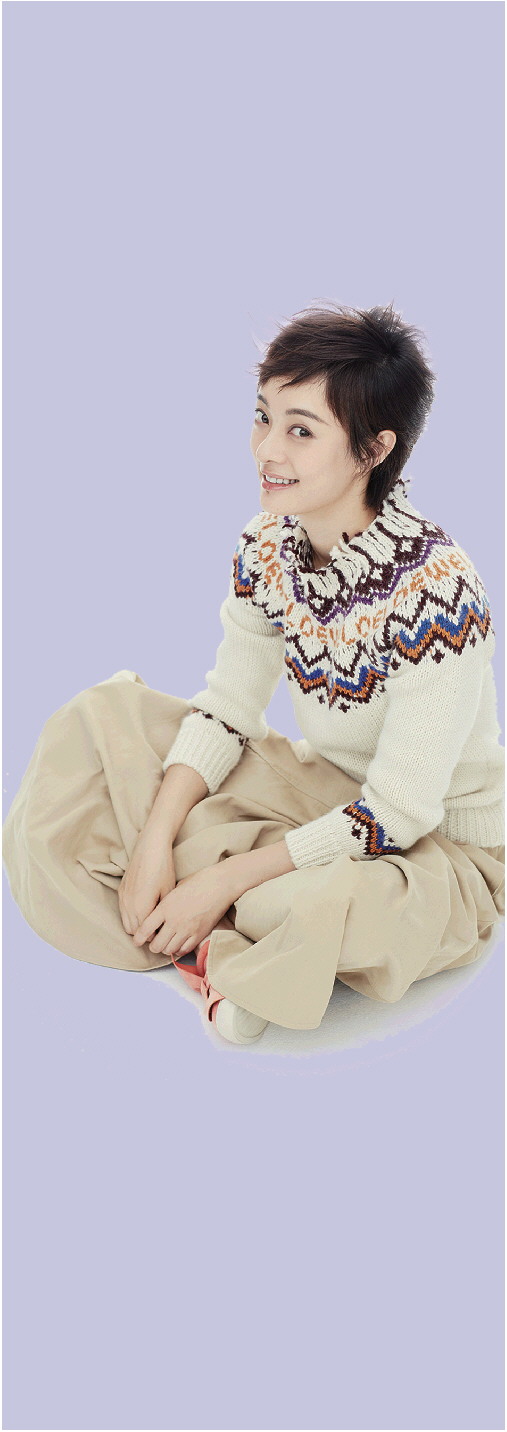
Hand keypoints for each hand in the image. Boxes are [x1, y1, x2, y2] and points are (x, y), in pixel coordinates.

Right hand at [118, 821, 176, 936]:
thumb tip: (165, 927)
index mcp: (141, 908)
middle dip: (145, 933)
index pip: (145, 933)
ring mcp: (122, 897)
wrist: (150, 846)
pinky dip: (131, 916)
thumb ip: (163, 913)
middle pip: (133, 931)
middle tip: (159, 929)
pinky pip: (123, 911)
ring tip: (152, 920)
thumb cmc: (163, 868)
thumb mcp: (168, 893)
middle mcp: (128, 905)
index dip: (156, 935)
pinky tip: (143, 910)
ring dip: (136, 925)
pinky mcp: (121, 890)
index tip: (165, 932)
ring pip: (126, 923)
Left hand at [131, 862, 234, 958]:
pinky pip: (184, 950)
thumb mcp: (174, 889)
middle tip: (153, 942)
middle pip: (156, 945)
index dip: (138, 938)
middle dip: (152, 946)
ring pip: (169, 950)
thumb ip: (165, 905)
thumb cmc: (198, 882)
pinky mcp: (199, 934)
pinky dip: (179, 949)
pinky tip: (179, 943)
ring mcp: (187, 930)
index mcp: (165, 907)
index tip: (137, 940)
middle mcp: (174, 921)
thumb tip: (157, 915)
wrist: (220, 885)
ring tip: (166, 943)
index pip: (145, 929)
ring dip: (165, 948)